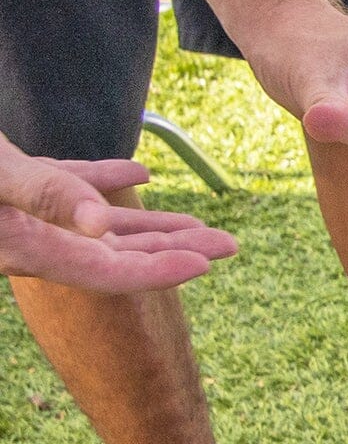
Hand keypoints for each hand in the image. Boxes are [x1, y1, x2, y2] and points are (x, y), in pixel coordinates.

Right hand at [0, 147, 237, 291]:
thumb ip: (42, 193)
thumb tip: (98, 222)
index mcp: (27, 246)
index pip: (108, 270)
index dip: (160, 270)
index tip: (206, 263)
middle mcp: (29, 239)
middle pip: (116, 254)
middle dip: (175, 249)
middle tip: (230, 243)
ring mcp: (21, 214)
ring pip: (98, 225)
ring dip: (150, 223)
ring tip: (201, 223)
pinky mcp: (10, 185)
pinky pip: (68, 188)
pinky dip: (105, 182)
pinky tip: (141, 173)